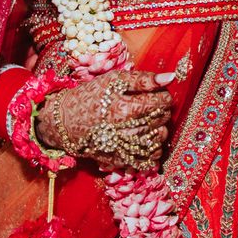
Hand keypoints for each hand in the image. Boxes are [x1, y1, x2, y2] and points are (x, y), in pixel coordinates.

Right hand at [36, 69, 173, 171]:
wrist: (66, 121)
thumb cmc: (90, 96)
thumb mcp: (114, 80)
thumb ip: (143, 79)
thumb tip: (171, 77)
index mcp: (125, 109)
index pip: (162, 102)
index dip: (163, 96)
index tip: (156, 94)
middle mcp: (126, 131)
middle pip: (162, 120)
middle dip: (162, 111)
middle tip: (150, 106)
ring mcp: (124, 148)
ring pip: (158, 140)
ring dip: (160, 129)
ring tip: (149, 121)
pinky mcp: (121, 160)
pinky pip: (148, 159)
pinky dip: (152, 149)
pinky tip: (145, 138)